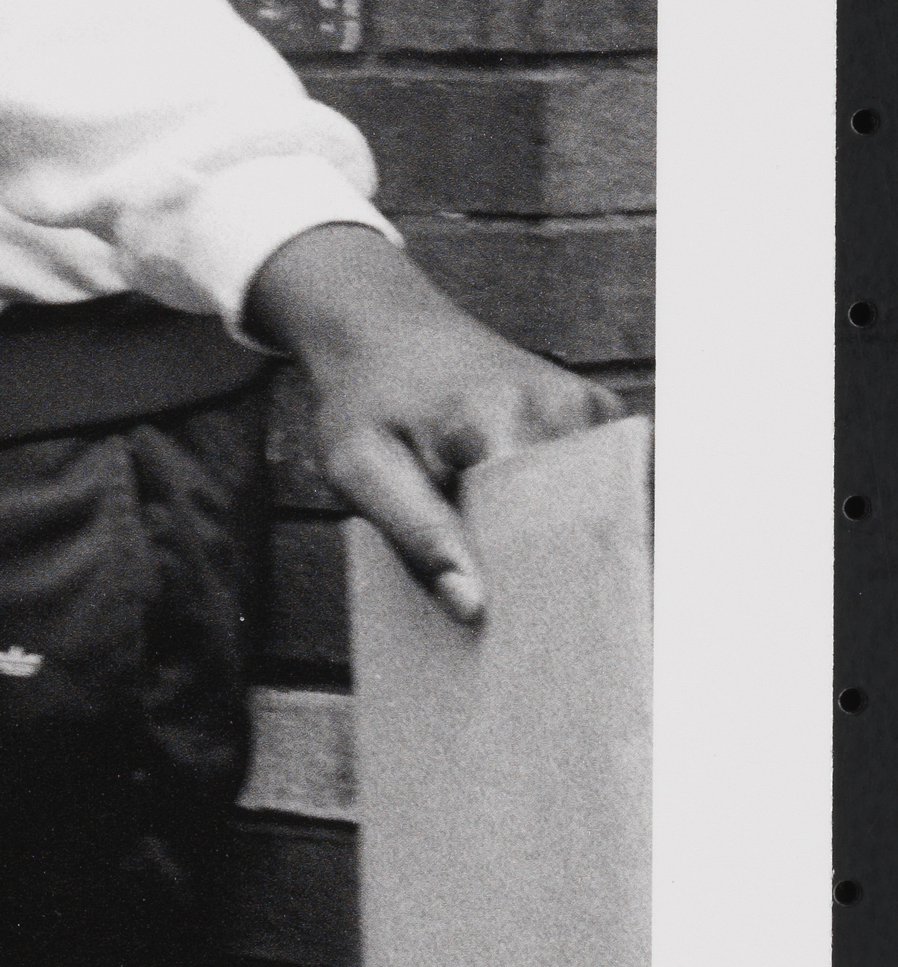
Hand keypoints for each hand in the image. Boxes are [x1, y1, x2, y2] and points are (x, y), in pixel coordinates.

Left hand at [246, 222, 618, 622]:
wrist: (382, 326)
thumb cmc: (363, 401)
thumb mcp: (358, 466)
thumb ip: (414, 534)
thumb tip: (472, 608)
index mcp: (498, 424)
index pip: (551, 533)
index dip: (553, 592)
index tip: (553, 640)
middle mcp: (562, 410)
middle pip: (592, 525)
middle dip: (576, 579)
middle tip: (559, 635)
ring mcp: (590, 408)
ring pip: (608, 507)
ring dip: (584, 548)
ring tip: (567, 597)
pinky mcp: (600, 411)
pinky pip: (609, 481)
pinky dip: (587, 516)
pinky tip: (563, 543)